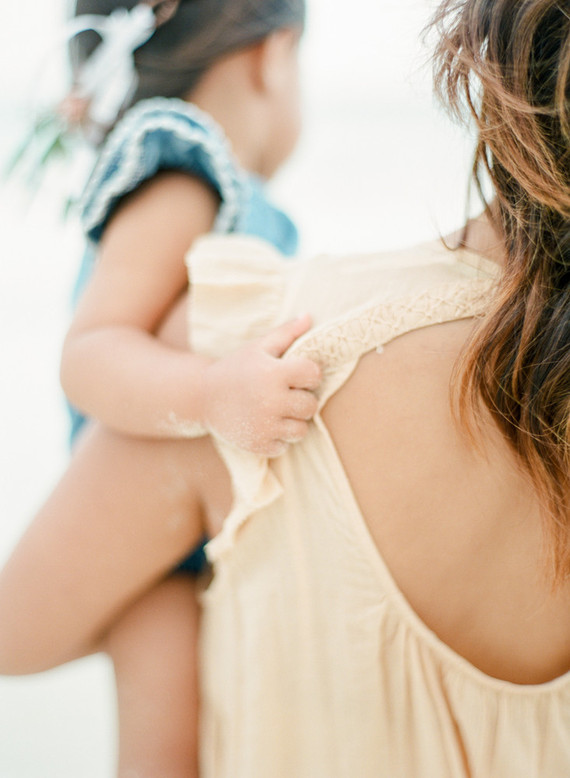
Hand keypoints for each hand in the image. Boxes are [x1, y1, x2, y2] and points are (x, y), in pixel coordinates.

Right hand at [201, 314, 321, 455]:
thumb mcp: (258, 347)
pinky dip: (277, 437)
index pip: (313, 374)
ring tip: (277, 411)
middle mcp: (270, 400)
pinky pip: (284, 446)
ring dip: (293, 421)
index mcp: (272, 373)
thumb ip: (286, 333)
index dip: (308, 373)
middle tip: (285, 394)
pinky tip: (265, 424)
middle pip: (310, 406)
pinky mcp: (257, 444)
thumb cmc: (236, 368)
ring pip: (301, 430)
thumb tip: (309, 316)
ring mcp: (263, 425)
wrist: (202, 397)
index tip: (297, 374)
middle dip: (302, 399)